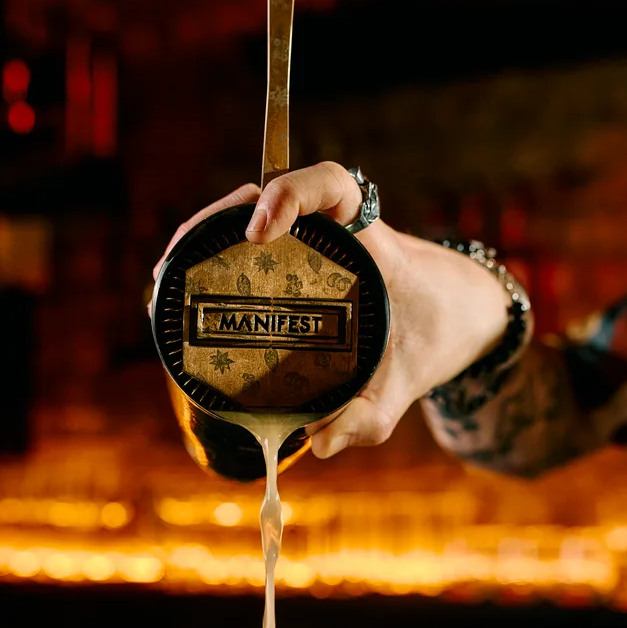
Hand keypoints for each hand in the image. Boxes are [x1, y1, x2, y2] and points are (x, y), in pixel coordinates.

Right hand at [152, 163, 509, 458]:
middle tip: (177, 262)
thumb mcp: (406, 383)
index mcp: (368, 240)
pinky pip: (250, 249)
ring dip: (205, 237)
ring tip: (168, 278)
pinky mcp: (296, 263)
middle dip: (216, 218)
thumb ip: (370, 416)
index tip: (261, 230)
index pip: (331, 182)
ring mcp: (310, 242)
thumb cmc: (434, 337)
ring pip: (248, 218)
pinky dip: (215, 260)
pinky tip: (187, 292)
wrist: (458, 316)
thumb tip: (321, 444)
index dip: (291, 192)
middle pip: (265, 193)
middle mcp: (333, 230)